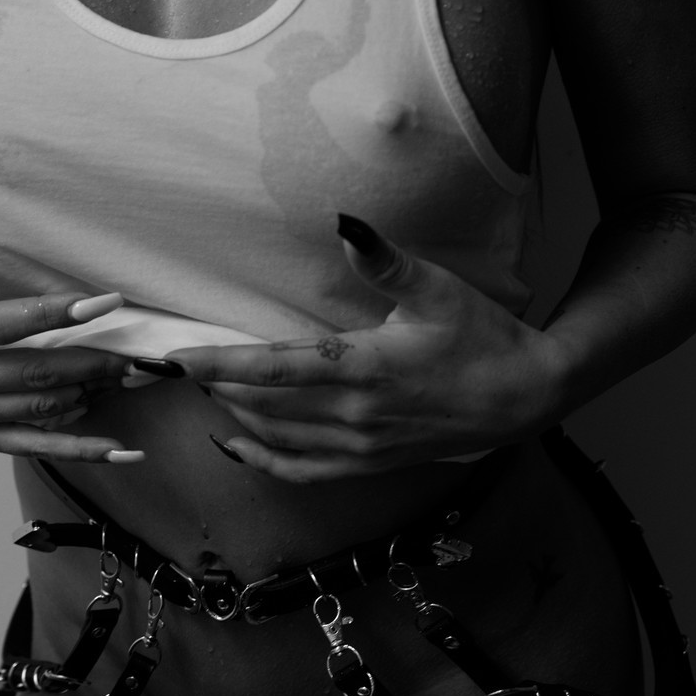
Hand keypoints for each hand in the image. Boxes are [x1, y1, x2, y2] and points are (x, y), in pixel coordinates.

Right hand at [0, 182, 142, 462]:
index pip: (7, 323)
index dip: (58, 312)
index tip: (104, 302)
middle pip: (33, 373)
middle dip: (90, 362)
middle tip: (136, 353)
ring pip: (38, 410)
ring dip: (89, 396)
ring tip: (130, 380)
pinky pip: (31, 446)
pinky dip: (77, 449)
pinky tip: (117, 449)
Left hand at [166, 215, 569, 481]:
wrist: (524, 398)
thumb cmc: (482, 336)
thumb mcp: (437, 289)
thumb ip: (384, 261)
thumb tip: (345, 224)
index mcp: (365, 368)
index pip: (274, 368)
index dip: (218, 364)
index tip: (172, 359)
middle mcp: (356, 415)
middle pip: (262, 405)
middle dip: (213, 384)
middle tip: (173, 364)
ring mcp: (361, 448)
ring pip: (276, 437)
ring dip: (233, 413)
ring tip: (202, 386)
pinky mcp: (369, 465)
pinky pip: (301, 471)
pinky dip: (262, 459)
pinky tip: (237, 442)